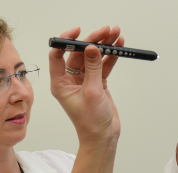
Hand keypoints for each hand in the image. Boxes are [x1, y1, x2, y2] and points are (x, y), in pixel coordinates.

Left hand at [48, 26, 123, 143]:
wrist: (103, 136)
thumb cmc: (91, 121)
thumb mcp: (92, 92)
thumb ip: (92, 68)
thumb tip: (92, 48)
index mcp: (61, 82)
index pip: (57, 55)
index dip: (66, 40)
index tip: (78, 31)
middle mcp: (70, 79)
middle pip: (79, 53)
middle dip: (92, 40)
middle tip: (105, 31)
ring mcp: (84, 80)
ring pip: (92, 57)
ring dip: (104, 45)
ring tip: (116, 34)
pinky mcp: (97, 82)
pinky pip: (102, 64)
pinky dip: (110, 56)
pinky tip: (119, 46)